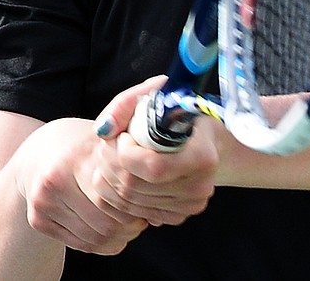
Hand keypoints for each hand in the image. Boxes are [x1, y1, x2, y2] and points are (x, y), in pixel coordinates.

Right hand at [13, 117, 147, 254]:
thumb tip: (160, 172)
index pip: (119, 196)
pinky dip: (102, 244)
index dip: (140, 204)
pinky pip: (81, 244)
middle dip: (131, 225)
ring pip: (95, 237)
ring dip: (119, 237)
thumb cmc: (80, 144)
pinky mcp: (38, 219)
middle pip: (107, 221)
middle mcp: (55, 180)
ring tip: (129, 226)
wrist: (38, 151)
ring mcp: (43, 202)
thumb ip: (127, 152)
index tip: (150, 201)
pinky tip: (110, 232)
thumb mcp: (104, 137)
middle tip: (142, 219)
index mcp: (75, 157)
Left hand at [90, 77, 218, 226]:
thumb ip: (125, 104)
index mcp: (202, 157)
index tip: (122, 136)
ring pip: (129, 203)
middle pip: (135, 187)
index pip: (153, 167)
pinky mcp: (178, 216)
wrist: (206, 138)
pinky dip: (113, 197)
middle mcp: (199, 186)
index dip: (125, 153)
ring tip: (107, 159)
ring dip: (107, 179)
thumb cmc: (179, 112)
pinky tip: (113, 177)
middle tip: (106, 146)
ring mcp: (189, 205)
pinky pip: (133, 215)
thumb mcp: (155, 93)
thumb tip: (103, 130)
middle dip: (109, 164)